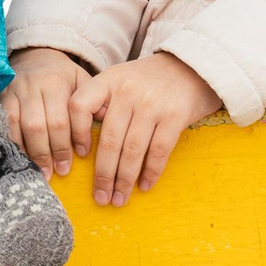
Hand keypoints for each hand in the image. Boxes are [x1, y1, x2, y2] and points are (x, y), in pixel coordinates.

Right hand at [3, 48, 92, 178]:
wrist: (35, 56)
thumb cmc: (64, 77)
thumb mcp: (83, 81)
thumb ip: (95, 102)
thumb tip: (109, 125)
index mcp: (58, 82)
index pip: (64, 117)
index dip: (72, 139)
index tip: (82, 155)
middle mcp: (35, 86)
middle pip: (42, 125)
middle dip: (52, 151)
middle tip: (61, 171)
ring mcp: (16, 91)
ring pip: (22, 126)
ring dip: (33, 152)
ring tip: (44, 172)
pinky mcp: (3, 97)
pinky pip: (6, 123)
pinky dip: (15, 142)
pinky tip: (23, 158)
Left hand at [69, 53, 220, 207]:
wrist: (191, 66)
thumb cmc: (149, 79)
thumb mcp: (121, 79)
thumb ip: (104, 103)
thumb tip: (85, 145)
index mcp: (108, 80)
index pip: (79, 105)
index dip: (75, 132)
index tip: (79, 156)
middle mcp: (127, 92)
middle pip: (109, 139)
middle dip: (103, 174)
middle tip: (100, 197)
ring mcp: (152, 104)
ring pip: (132, 150)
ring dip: (124, 180)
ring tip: (119, 199)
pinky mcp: (175, 116)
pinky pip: (158, 151)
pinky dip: (150, 172)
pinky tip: (144, 186)